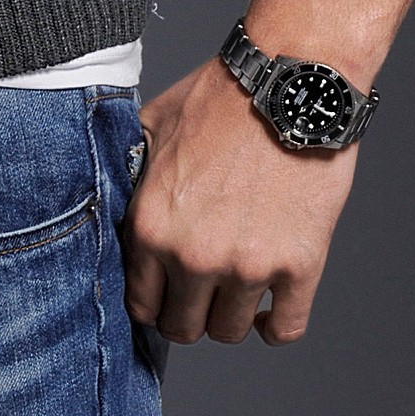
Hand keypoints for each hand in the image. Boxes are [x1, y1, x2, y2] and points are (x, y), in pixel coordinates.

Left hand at [122, 56, 357, 345]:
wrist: (288, 83)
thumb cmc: (221, 98)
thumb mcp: (152, 127)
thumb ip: (130, 174)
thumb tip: (115, 197)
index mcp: (151, 225)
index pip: (140, 303)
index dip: (153, 299)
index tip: (165, 291)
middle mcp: (194, 255)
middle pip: (183, 327)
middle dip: (188, 312)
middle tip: (200, 292)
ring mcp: (248, 266)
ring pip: (229, 331)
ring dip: (230, 314)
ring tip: (234, 288)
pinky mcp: (299, 266)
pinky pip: (284, 329)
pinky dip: (274, 326)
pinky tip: (268, 309)